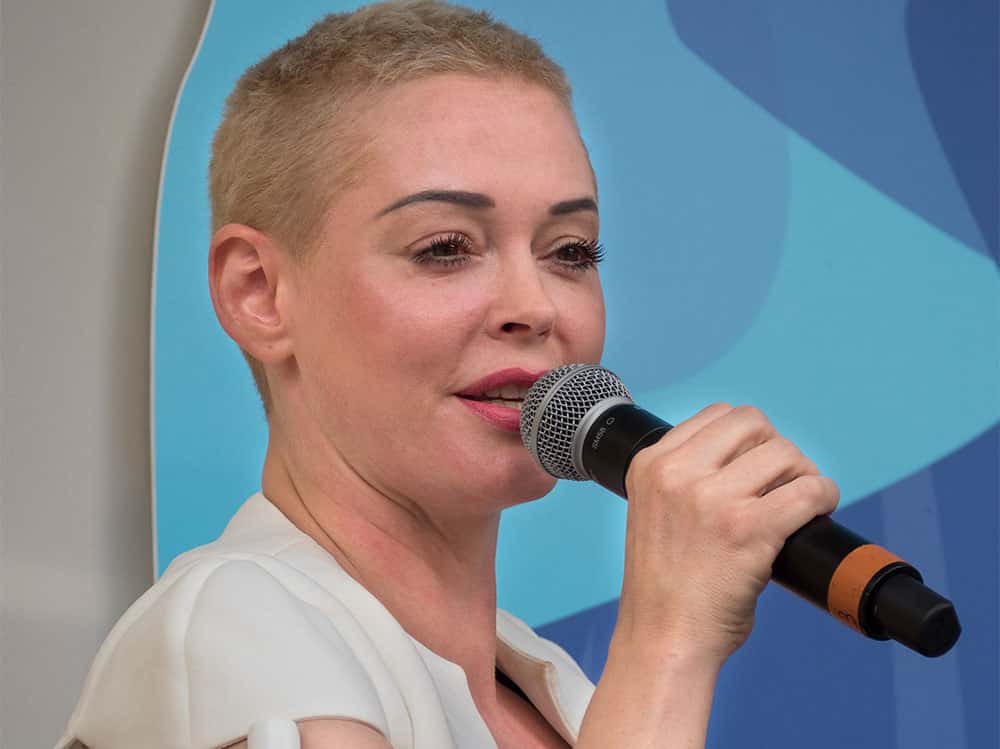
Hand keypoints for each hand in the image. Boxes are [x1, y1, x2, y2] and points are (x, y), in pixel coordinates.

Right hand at [614, 403, 840, 663]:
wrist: (663, 638)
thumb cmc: (665, 585)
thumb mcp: (654, 510)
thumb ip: (684, 478)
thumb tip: (749, 456)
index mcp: (650, 464)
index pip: (717, 415)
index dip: (747, 438)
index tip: (756, 466)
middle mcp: (676, 473)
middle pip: (753, 424)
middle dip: (776, 449)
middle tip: (782, 483)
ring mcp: (711, 498)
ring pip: (784, 453)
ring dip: (802, 474)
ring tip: (798, 503)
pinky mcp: (747, 528)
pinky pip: (808, 490)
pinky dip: (823, 497)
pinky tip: (818, 512)